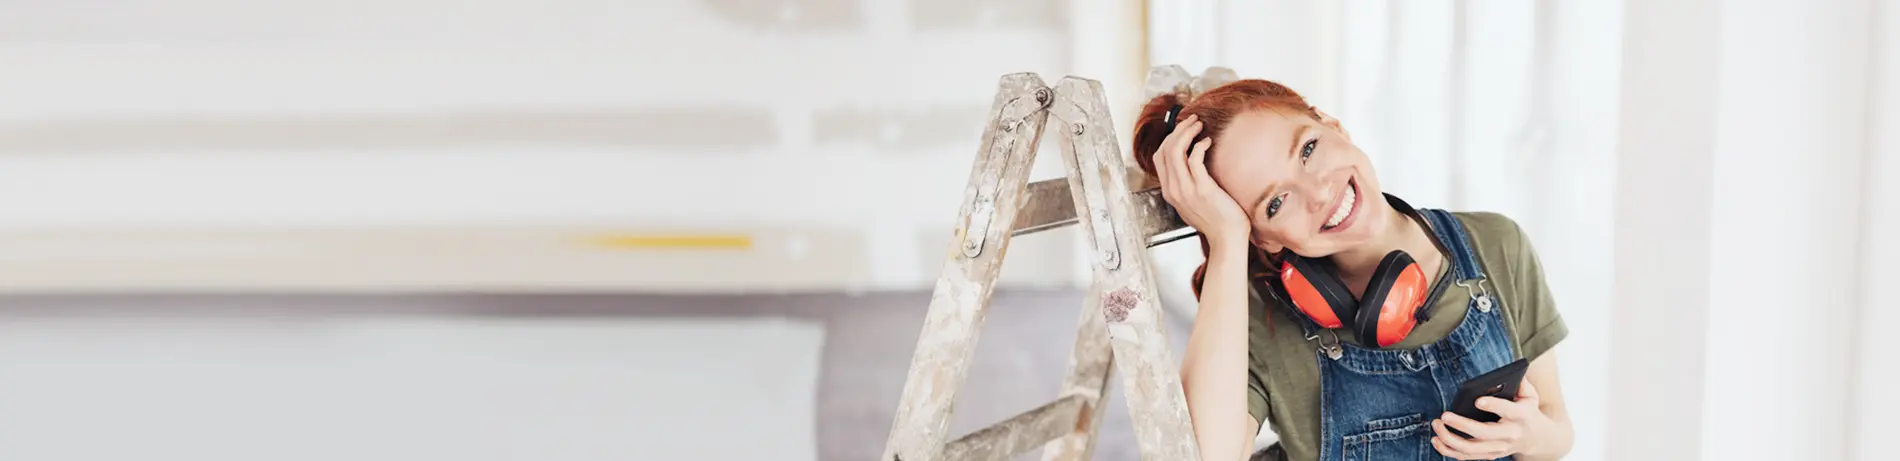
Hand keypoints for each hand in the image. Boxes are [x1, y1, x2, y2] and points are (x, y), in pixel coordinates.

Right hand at [1151, 114, 1249, 248]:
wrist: (1227, 238)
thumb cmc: (1217, 220)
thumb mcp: (1194, 201)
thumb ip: (1188, 184)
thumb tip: (1192, 162)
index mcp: (1170, 192)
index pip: (1160, 157)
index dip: (1170, 138)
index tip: (1183, 129)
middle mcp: (1174, 189)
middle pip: (1165, 150)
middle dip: (1178, 130)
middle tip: (1192, 121)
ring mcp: (1186, 190)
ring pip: (1176, 150)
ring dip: (1187, 132)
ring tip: (1199, 125)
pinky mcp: (1202, 189)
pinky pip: (1194, 158)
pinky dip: (1200, 145)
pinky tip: (1208, 142)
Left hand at [1431, 377, 1555, 459]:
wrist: (1537, 439)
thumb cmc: (1527, 411)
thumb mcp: (1530, 396)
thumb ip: (1521, 383)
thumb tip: (1511, 371)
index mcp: (1520, 416)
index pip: (1507, 411)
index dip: (1493, 406)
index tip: (1478, 400)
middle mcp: (1509, 435)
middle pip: (1483, 433)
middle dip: (1461, 425)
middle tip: (1444, 415)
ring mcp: (1498, 448)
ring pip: (1471, 449)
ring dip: (1450, 438)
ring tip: (1437, 425)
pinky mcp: (1489, 455)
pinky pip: (1466, 457)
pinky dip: (1448, 450)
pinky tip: (1436, 440)